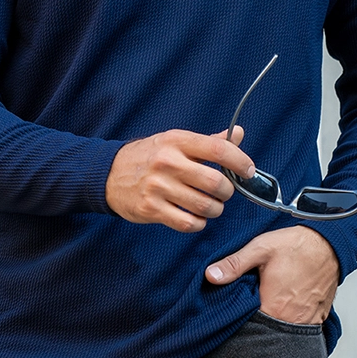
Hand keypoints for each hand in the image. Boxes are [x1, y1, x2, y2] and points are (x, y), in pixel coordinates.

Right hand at [107, 126, 251, 232]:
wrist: (109, 174)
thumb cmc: (149, 156)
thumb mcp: (175, 141)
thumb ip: (208, 141)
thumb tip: (238, 134)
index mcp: (176, 141)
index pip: (217, 149)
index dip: (239, 161)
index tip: (247, 170)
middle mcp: (168, 162)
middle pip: (215, 182)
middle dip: (227, 191)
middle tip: (223, 192)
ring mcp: (158, 187)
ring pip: (205, 206)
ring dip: (214, 209)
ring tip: (209, 205)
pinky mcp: (151, 209)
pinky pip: (188, 223)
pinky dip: (198, 223)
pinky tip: (195, 217)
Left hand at [205, 225, 339, 323]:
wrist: (331, 243)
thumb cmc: (296, 245)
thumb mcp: (261, 249)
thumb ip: (235, 264)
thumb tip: (210, 276)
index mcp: (273, 307)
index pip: (249, 328)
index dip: (239, 322)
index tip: (232, 314)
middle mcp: (291, 320)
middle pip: (267, 332)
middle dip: (256, 326)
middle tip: (250, 310)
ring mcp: (307, 321)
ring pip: (284, 333)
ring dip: (274, 325)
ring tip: (267, 309)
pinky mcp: (318, 317)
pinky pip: (301, 328)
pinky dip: (291, 322)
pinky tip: (285, 308)